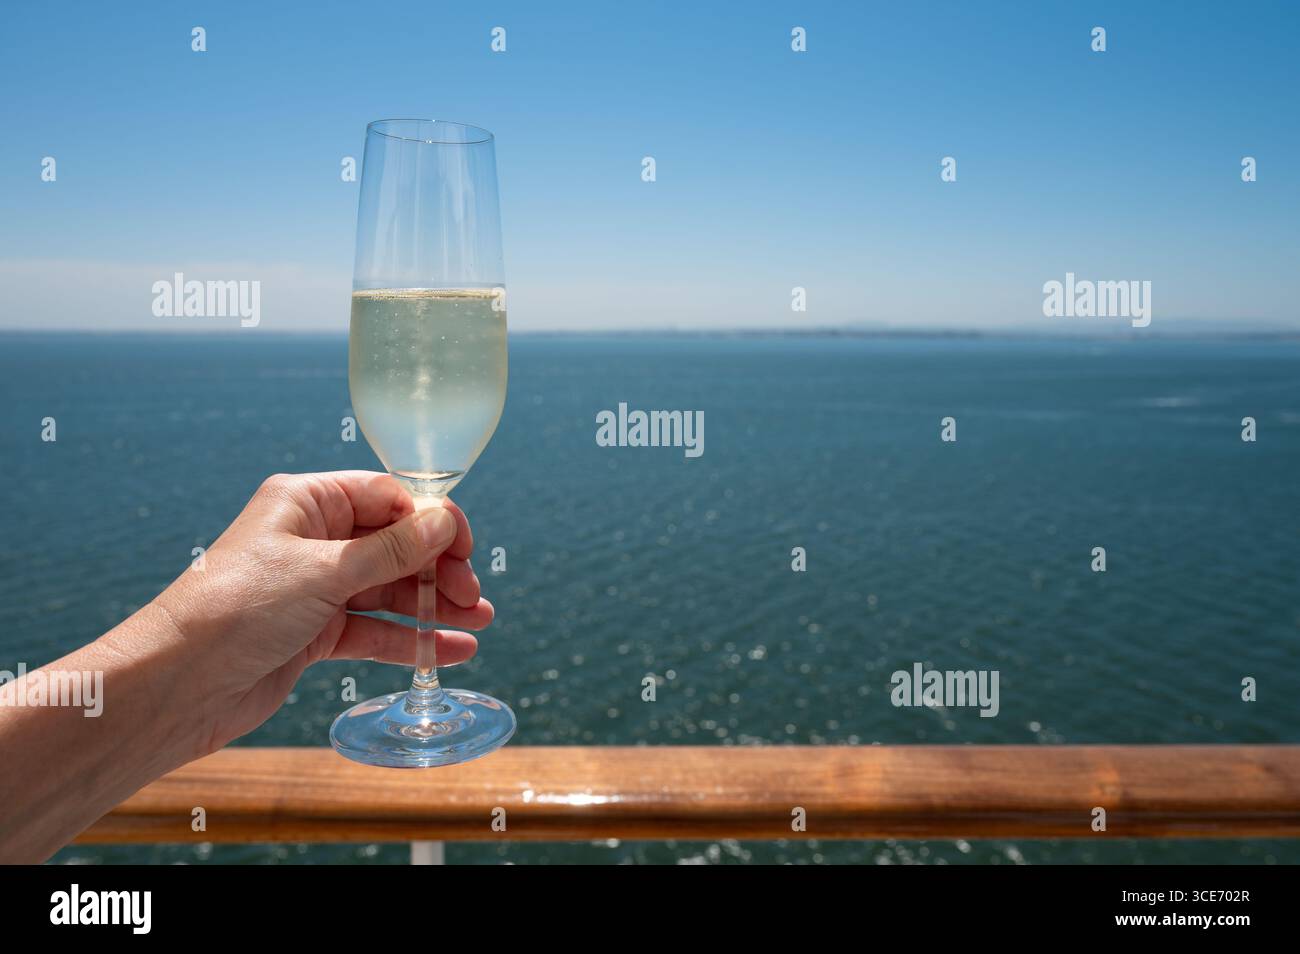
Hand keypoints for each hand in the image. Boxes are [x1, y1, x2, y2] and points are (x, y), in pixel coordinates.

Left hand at [144, 470, 492, 756]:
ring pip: (389, 590)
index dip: (431, 522)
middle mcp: (313, 540)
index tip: (465, 550)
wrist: (175, 684)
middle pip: (394, 545)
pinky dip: (411, 639)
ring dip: (433, 606)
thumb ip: (391, 550)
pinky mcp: (314, 633)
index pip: (387, 498)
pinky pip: (375, 629)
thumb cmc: (236, 609)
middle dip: (438, 569)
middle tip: (472, 595)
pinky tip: (449, 650)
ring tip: (478, 623)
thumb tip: (446, 522)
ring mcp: (315, 587)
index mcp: (307, 503)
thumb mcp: (323, 572)